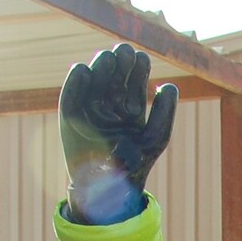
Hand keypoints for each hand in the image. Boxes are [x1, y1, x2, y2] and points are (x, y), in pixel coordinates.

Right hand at [60, 43, 178, 224]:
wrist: (110, 189)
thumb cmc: (136, 165)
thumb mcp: (156, 138)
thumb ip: (165, 113)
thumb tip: (171, 86)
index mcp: (131, 109)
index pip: (134, 81)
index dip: (138, 67)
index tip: (142, 57)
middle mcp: (110, 106)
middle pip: (115, 77)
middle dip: (119, 63)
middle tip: (124, 51)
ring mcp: (90, 110)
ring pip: (94, 81)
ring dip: (100, 67)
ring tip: (107, 58)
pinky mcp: (71, 117)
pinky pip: (71, 96)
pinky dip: (74, 83)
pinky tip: (83, 71)